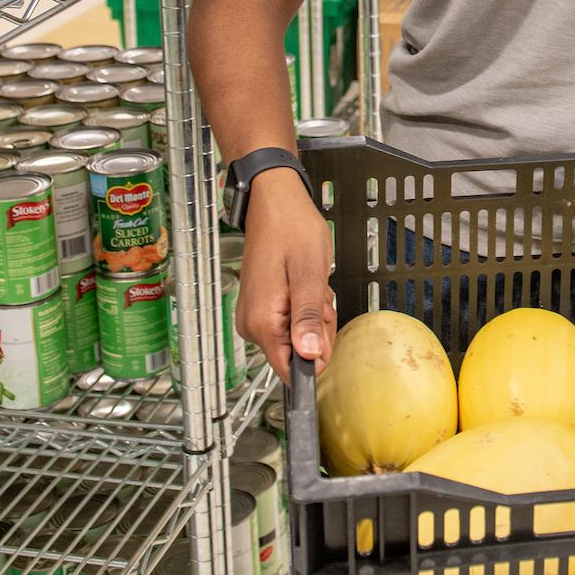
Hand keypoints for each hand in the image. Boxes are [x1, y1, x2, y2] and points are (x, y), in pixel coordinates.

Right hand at [236, 169, 336, 380]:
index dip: (315, 358)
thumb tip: (311, 357)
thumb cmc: (292, 228)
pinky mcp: (260, 309)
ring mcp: (254, 317)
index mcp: (263, 321)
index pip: (289, 371)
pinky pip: (290, 323)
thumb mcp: (310, 273)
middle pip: (298, 354)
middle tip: (318, 294)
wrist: (274, 203)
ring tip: (309, 284)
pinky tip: (303, 284)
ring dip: (313, 315)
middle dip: (318, 328)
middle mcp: (252, 325)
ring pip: (297, 338)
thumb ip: (309, 318)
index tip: (323, 327)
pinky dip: (304, 307)